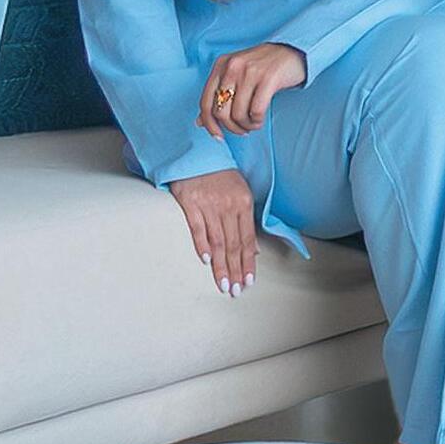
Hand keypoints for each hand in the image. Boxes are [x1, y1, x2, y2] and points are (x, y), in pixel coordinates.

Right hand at [169, 169, 259, 295]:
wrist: (197, 153)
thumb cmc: (220, 175)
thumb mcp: (240, 193)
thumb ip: (245, 222)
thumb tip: (254, 251)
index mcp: (243, 204)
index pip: (247, 240)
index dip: (248, 262)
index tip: (248, 281)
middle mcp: (228, 205)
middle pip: (233, 244)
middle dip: (235, 270)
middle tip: (236, 291)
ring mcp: (209, 204)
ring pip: (217, 240)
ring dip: (220, 265)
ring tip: (223, 284)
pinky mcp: (190, 201)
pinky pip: (197, 227)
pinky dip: (202, 244)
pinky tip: (206, 260)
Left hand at [200, 40, 307, 132]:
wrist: (292, 51)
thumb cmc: (262, 66)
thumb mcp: (236, 76)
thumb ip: (218, 95)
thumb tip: (200, 122)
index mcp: (221, 65)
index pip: (205, 102)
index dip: (209, 125)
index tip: (218, 137)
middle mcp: (233, 66)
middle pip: (221, 112)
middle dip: (231, 127)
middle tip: (241, 130)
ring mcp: (250, 71)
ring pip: (238, 114)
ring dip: (246, 126)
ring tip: (253, 123)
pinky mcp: (268, 78)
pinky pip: (256, 111)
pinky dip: (257, 121)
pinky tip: (260, 119)